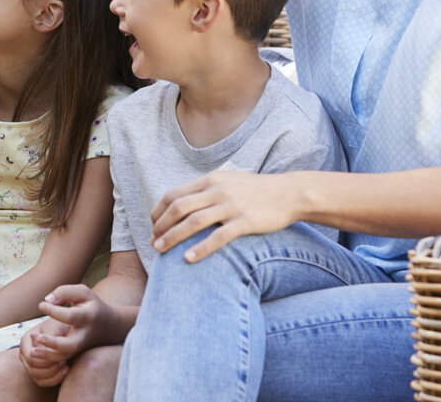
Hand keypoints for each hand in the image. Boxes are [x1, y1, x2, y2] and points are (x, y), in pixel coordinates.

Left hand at [18, 284, 115, 386]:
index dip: (54, 311)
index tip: (41, 305)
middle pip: (70, 345)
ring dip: (47, 356)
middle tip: (38, 338)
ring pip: (65, 357)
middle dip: (53, 344)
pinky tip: (36, 353)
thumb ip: (65, 292)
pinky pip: (62, 361)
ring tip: (32, 351)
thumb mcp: (83, 293)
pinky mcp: (76, 354)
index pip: (70, 316)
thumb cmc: (91, 305)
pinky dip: (49, 360)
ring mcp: (80, 347)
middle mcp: (84, 335)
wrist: (109, 326)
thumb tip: (47, 300)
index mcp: (88, 317)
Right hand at [19, 319, 72, 386]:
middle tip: (64, 361)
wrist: (66, 328)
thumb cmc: (61, 325)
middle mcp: (25, 353)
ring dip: (53, 374)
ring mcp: (30, 364)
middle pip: (32, 369)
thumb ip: (48, 338)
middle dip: (50, 368)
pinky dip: (55, 379)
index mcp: (25, 340)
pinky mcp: (38, 372)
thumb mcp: (54, 328)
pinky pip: (43, 382)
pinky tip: (66, 370)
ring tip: (66, 365)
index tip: (60, 357)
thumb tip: (41, 350)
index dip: (44, 359)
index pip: (30, 357)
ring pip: (37, 378)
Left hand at [150, 170, 298, 262]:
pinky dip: (201, 248)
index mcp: (210, 180)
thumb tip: (182, 204)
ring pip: (194, 221)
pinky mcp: (245, 221)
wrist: (289, 193)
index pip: (173, 194)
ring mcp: (231, 205)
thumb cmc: (255, 190)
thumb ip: (206, 190)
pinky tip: (188, 259)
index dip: (158, 211)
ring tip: (160, 250)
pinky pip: (218, 236)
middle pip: (179, 208)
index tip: (152, 226)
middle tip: (152, 242)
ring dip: (173, 237)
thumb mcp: (227, 182)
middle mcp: (217, 190)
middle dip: (161, 226)